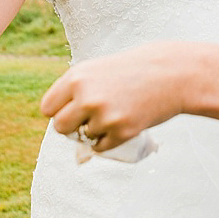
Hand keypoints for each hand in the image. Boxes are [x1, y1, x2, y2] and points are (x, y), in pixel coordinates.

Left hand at [40, 42, 188, 150]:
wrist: (170, 73)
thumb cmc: (131, 70)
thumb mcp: (97, 70)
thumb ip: (75, 90)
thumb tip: (55, 120)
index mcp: (77, 77)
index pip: (48, 107)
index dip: (58, 111)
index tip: (70, 110)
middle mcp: (87, 96)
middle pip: (59, 127)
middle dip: (71, 127)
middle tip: (87, 119)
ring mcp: (104, 115)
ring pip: (83, 138)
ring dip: (95, 131)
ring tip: (114, 113)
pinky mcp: (122, 131)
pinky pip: (101, 147)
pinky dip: (108, 141)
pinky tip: (123, 123)